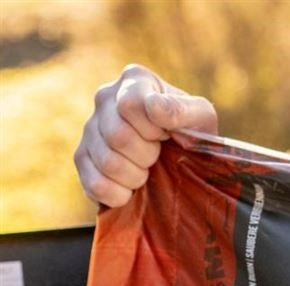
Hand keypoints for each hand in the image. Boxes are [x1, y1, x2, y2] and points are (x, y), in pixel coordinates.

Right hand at [74, 64, 217, 207]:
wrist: (183, 161)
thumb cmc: (193, 134)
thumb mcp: (201, 118)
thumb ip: (184, 110)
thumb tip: (154, 109)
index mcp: (134, 80)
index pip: (130, 105)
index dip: (153, 129)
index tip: (166, 134)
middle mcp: (105, 98)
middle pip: (118, 136)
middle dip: (147, 155)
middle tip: (158, 156)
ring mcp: (90, 128)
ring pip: (108, 162)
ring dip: (136, 176)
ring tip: (147, 171)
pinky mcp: (82, 158)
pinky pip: (95, 184)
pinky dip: (119, 194)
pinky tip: (131, 190)